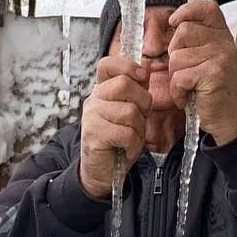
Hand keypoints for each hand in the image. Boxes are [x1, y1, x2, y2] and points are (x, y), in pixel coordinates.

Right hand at [79, 55, 152, 198]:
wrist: (103, 171)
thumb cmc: (119, 140)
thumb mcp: (131, 111)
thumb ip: (136, 90)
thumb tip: (146, 67)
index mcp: (102, 90)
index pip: (108, 65)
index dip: (127, 66)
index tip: (142, 77)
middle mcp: (94, 99)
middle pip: (124, 85)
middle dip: (143, 103)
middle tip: (139, 119)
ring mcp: (91, 115)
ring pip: (129, 111)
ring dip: (138, 129)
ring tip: (130, 138)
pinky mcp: (93, 134)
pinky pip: (126, 133)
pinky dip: (133, 144)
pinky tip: (125, 148)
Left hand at [167, 0, 236, 144]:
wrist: (228, 118)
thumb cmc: (212, 88)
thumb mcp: (207, 58)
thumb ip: (195, 40)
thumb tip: (172, 22)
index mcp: (222, 35)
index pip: (206, 8)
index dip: (187, 10)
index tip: (174, 21)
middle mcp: (224, 43)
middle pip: (182, 32)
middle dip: (175, 54)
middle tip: (187, 72)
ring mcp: (221, 57)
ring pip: (177, 57)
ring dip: (175, 77)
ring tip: (190, 87)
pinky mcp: (214, 74)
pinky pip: (179, 77)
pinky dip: (178, 91)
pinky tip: (189, 97)